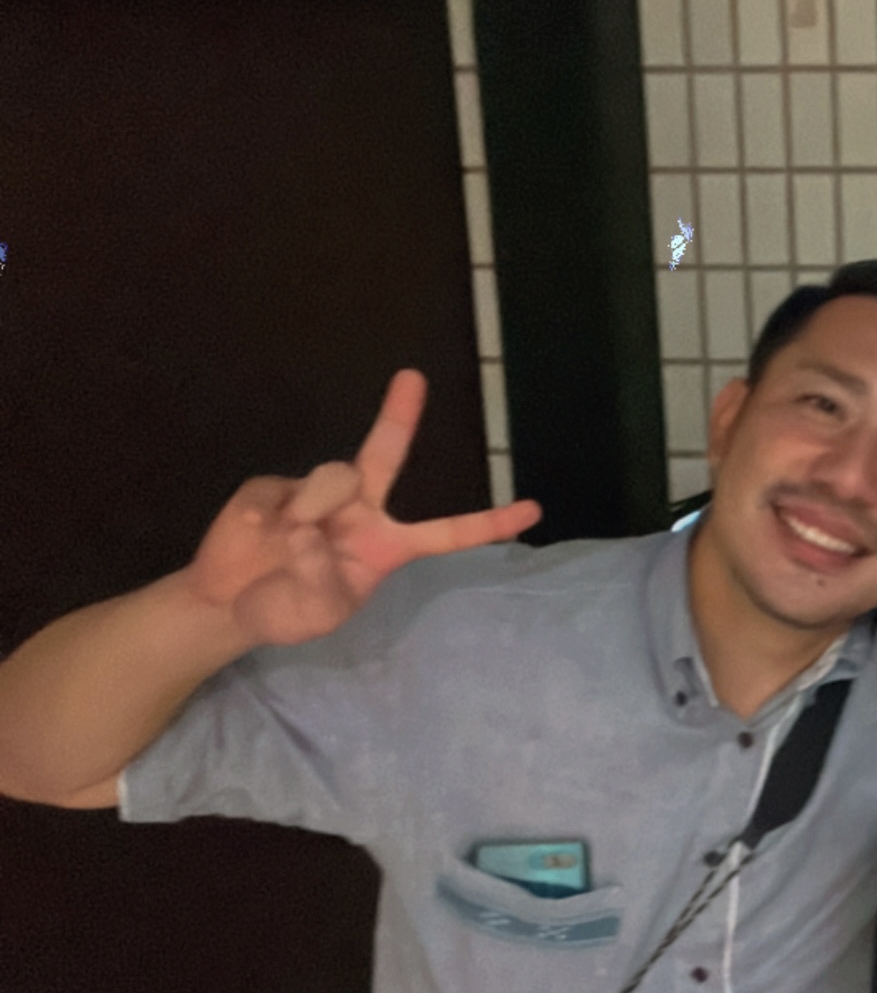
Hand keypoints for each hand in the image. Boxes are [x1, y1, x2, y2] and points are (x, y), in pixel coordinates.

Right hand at [182, 369, 541, 648]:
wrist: (228, 604)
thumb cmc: (287, 613)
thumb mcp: (316, 615)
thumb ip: (320, 579)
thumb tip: (308, 531)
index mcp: (388, 546)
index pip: (448, 533)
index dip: (489, 522)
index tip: (534, 510)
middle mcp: (361, 510)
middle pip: (385, 456)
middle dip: (399, 415)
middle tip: (413, 377)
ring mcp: (318, 492)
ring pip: (327, 481)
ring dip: (307, 514)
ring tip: (282, 547)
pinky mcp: (274, 487)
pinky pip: (276, 494)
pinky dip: (264, 519)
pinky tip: (255, 537)